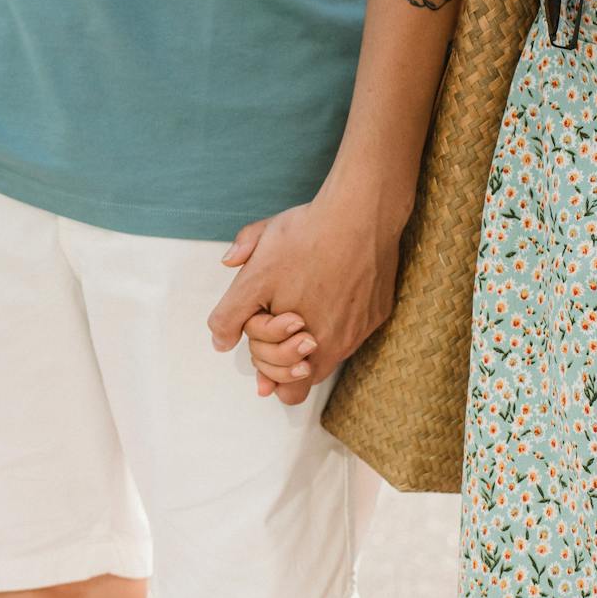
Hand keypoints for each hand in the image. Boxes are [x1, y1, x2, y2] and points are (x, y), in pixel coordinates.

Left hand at [207, 191, 403, 405]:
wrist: (359, 213)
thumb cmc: (304, 237)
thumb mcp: (254, 272)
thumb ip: (230, 312)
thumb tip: (220, 339)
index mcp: (297, 341)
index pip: (276, 384)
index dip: (262, 360)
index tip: (260, 332)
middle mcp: (331, 345)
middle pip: (303, 378)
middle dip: (284, 358)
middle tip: (278, 323)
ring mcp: (357, 332)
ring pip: (330, 356)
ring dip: (312, 342)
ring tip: (300, 308)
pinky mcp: (376, 315)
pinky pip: (354, 332)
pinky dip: (339, 320)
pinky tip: (330, 289)